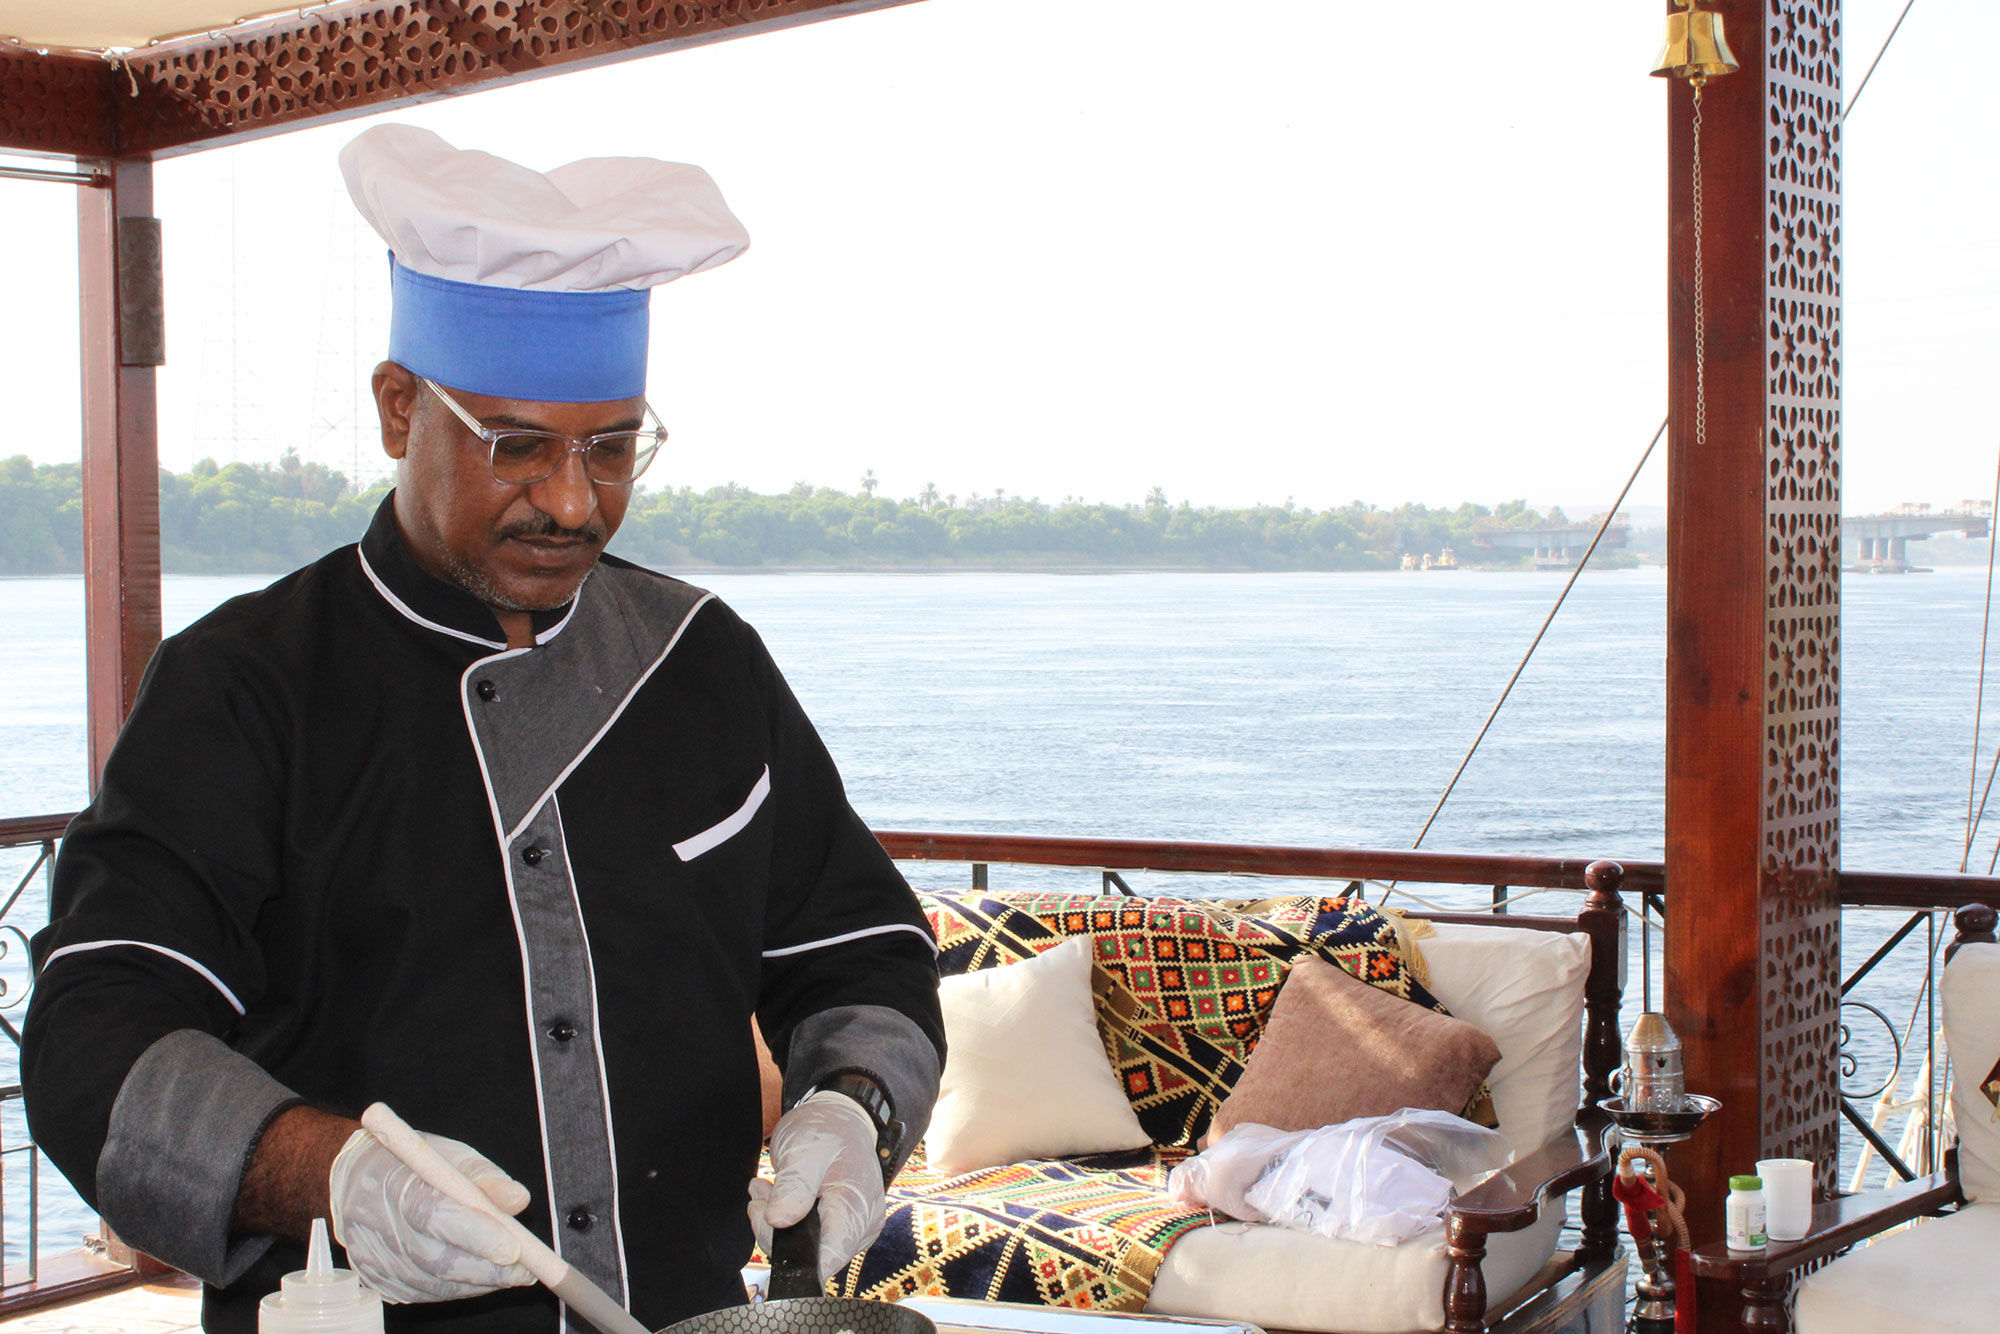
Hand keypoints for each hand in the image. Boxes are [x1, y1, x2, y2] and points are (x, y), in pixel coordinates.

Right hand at [328, 1127, 536, 1303]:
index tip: (512, 1247)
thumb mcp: (451, 1155)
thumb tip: (518, 1199)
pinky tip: (480, 1277)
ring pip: (431, 1282)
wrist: (357, 1181)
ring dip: (477, 1282)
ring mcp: (371, 1257)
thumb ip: (486, 1177)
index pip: (432, 1213)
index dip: (474, 1234)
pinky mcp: (375, 1279)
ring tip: (511, 1273)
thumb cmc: (412, 1164)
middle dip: (485, 1268)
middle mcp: (373, 1223)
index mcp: (390, 1181)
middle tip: (525, 1269)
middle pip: (433, 1258)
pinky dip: (458, 1288)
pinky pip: (423, 1292)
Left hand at [748, 1091, 885, 1283]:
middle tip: (760, 1194)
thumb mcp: (805, 1151)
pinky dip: (787, 1220)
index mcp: (858, 1208)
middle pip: (811, 1256)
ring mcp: (853, 1228)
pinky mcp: (841, 1227)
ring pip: (805, 1248)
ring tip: (765, 1189)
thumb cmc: (828, 1131)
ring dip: (777, 1222)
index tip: (767, 1217)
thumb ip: (793, 1186)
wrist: (842, 1118)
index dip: (790, 1252)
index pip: (826, 1258)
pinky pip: (808, 1238)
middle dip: (776, 1229)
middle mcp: (862, 1225)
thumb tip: (778, 1221)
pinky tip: (777, 1195)